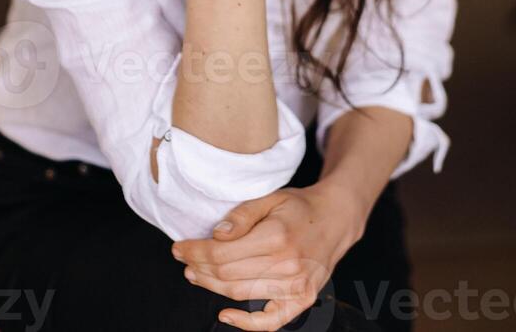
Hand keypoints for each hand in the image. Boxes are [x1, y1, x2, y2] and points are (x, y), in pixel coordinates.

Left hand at [171, 181, 364, 330]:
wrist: (335, 220)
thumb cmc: (299, 207)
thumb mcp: (270, 197)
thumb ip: (242, 214)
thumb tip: (216, 235)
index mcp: (277, 237)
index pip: (222, 253)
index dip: (196, 251)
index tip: (180, 247)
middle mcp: (287, 266)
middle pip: (227, 275)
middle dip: (199, 267)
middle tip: (183, 259)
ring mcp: (296, 287)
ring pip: (240, 294)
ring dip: (211, 287)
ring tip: (195, 275)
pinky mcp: (302, 301)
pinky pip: (270, 322)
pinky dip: (246, 324)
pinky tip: (224, 315)